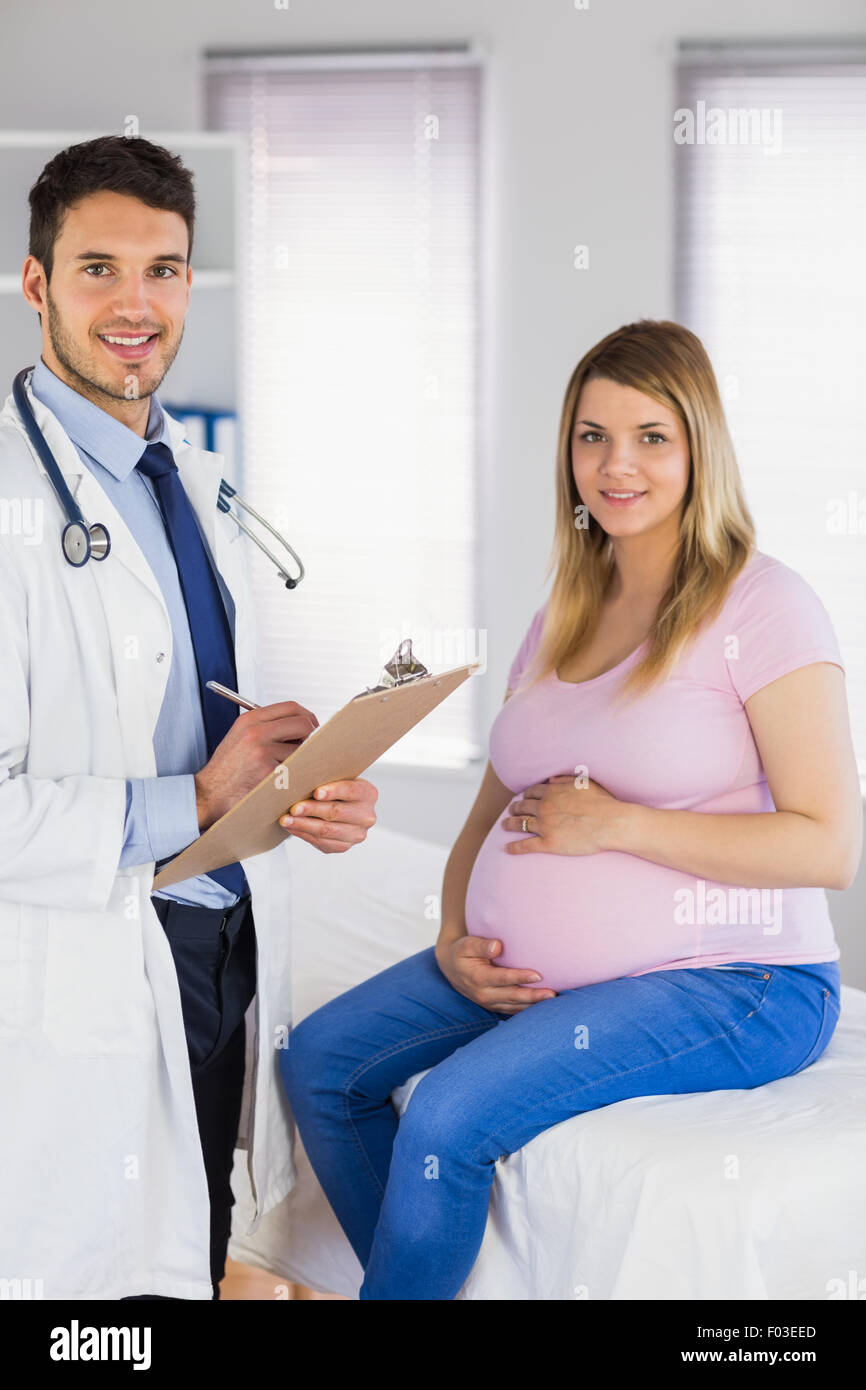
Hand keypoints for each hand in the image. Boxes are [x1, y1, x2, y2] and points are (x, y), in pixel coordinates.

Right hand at [195, 700, 319, 829]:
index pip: (292, 707)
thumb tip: (302, 724)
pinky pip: (297, 768)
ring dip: (302, 759)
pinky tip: (284, 780)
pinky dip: (295, 774)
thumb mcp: (241, 737)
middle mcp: (256, 731)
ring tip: (288, 769)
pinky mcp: (269, 772)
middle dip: (311, 736)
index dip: (307, 717)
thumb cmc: (227, 770)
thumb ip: (267, 727)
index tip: (310, 728)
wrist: (208, 795)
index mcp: (250, 719)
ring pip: (303, 748)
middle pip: (303, 723)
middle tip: (308, 749)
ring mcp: (263, 751)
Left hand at [278, 778, 377, 852]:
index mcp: (368, 794)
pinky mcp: (343, 846)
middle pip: (336, 812)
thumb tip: (300, 771)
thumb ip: (326, 774)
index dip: (333, 791)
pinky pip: (321, 842)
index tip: (316, 792)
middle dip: (312, 809)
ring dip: (303, 824)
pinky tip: (292, 827)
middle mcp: (367, 816)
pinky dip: (304, 834)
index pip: (351, 790)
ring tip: (286, 819)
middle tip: (294, 807)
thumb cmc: (334, 787)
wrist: (340, 805)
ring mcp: (356, 834)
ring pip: (326, 830)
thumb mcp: (337, 776)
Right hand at [434, 935, 556, 1014]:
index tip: (538, 974)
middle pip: (512, 996)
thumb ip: (481, 945)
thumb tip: (497, 946)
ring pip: (515, 1007)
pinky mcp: (494, 1006)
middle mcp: (483, 994)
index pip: (503, 978)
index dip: (520, 977)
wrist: (451, 966)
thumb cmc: (462, 951)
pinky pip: (513, 1011)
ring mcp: (489, 1003)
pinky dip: (528, 1009)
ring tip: (553, 1001)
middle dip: (533, 996)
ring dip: (533, 1005)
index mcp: (478, 978)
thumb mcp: (466, 944)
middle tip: (552, 994)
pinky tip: (544, 1007)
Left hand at [503, 773, 625, 855]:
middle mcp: (545, 807)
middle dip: (514, 808)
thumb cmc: (603, 802)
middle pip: (522, 807)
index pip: (532, 792)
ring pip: (520, 824)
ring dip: (510, 824)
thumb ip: (565, 779)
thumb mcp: (584, 783)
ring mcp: (545, 825)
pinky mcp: (548, 843)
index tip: (523, 799)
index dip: (525, 796)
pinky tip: (507, 849)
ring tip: (504, 825)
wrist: (611, 823)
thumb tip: (551, 779)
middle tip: (510, 811)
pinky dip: (514, 847)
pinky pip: (526, 845)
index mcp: (552, 791)